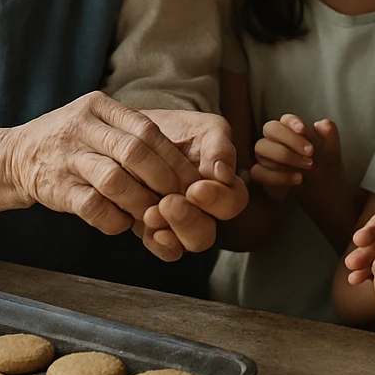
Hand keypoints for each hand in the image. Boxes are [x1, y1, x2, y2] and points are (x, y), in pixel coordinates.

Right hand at [7, 92, 204, 238]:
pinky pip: (91, 205)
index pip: (146, 129)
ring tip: (153, 214)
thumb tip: (181, 164)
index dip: (173, 157)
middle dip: (162, 179)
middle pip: (134, 152)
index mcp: (100, 106)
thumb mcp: (98, 122)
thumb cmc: (72, 141)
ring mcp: (66, 156)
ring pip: (114, 179)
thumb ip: (132, 134)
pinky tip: (122, 223)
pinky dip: (112, 218)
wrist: (15, 157)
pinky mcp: (54, 187)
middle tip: (178, 199)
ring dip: (140, 201)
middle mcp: (82, 126)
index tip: (190, 179)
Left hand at [136, 108, 248, 261]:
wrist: (142, 131)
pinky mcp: (154, 229)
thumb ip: (219, 147)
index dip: (218, 199)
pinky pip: (160, 247)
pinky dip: (156, 241)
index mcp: (224, 187)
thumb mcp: (206, 128)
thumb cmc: (182, 129)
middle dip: (189, 221)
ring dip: (171, 231)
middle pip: (207, 234)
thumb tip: (224, 174)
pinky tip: (147, 225)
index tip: (197, 188)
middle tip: (169, 203)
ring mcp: (179, 224)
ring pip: (184, 244)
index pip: (232, 202)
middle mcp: (205, 212)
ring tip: (152, 213)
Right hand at [249, 115, 341, 197]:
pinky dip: (277, 176)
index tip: (304, 129)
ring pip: (262, 149)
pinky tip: (297, 178)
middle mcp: (273, 139)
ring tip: (308, 166)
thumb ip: (330, 134)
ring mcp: (265, 156)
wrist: (321, 188)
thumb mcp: (332, 149)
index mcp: (289, 128)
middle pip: (270, 129)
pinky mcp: (261, 174)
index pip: (285, 118)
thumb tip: (323, 124)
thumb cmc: (323, 162)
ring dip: (285, 156)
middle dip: (290, 139)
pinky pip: (259, 171)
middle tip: (310, 152)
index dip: (292, 122)